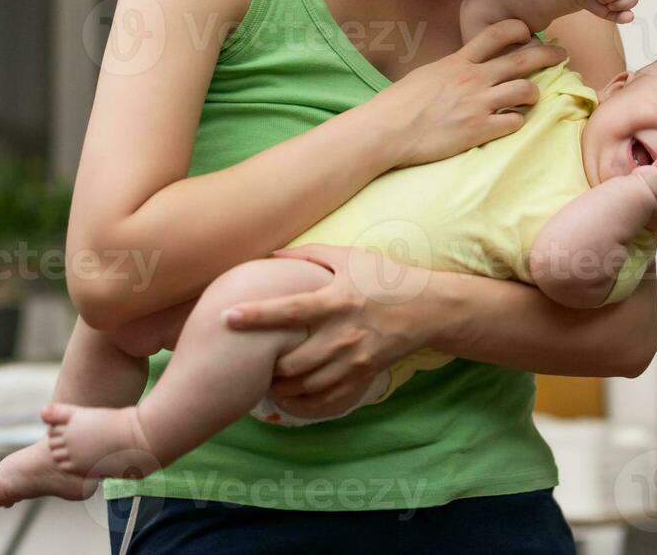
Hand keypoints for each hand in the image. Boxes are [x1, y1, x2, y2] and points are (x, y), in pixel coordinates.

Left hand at [222, 244, 434, 413]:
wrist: (428, 308)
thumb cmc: (386, 278)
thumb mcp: (350, 257)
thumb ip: (310, 255)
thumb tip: (272, 255)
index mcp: (336, 301)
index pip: (289, 310)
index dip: (256, 315)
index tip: (228, 317)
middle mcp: (342, 334)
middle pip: (292, 360)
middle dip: (266, 364)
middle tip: (250, 360)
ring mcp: (354, 359)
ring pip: (306, 385)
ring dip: (281, 386)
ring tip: (267, 379)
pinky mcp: (363, 375)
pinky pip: (328, 398)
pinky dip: (305, 401)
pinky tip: (292, 395)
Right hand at [368, 18, 567, 168]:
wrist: (386, 129)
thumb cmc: (399, 104)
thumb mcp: (426, 75)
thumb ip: (450, 70)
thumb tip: (461, 68)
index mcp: (459, 61)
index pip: (497, 33)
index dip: (519, 29)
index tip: (529, 32)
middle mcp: (473, 78)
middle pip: (523, 58)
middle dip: (548, 54)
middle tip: (561, 55)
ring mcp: (478, 104)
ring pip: (526, 90)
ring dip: (534, 93)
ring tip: (532, 97)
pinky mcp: (479, 130)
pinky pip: (514, 122)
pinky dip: (517, 121)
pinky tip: (510, 123)